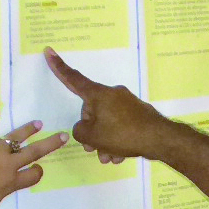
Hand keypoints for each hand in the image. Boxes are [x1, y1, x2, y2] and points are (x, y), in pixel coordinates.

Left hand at [0, 110, 63, 208]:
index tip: (39, 171)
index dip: (37, 174)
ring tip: (37, 123)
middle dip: (48, 145)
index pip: (31, 177)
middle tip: (61, 136)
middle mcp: (6, 165)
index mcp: (10, 184)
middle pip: (32, 153)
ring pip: (14, 137)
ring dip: (26, 130)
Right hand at [44, 47, 170, 161]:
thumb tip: (85, 128)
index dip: (59, 68)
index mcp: (98, 94)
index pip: (74, 80)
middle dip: (92, 132)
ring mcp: (127, 103)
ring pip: (107, 123)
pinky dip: (118, 141)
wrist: (159, 139)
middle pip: (92, 112)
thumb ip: (80, 131)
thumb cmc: (122, 134)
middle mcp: (113, 94)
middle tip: (95, 150)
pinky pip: (121, 127)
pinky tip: (120, 156)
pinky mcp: (138, 114)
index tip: (49, 51)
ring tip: (109, 157)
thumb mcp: (92, 136)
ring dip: (105, 142)